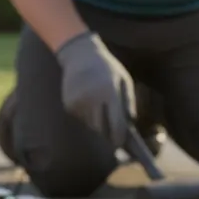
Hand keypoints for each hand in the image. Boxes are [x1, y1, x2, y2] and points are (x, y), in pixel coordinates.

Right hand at [55, 31, 135, 148]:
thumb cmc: (107, 68)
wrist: (79, 54)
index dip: (119, 137)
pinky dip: (86, 114)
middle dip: (108, 131)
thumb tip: (129, 126)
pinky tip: (87, 100)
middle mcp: (93, 98)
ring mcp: (79, 102)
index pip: (116, 123)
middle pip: (102, 128)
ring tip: (98, 104)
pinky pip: (81, 118)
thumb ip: (128, 103)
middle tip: (112, 129)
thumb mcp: (124, 80)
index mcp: (110, 91)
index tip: (120, 143)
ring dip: (97, 120)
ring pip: (91, 124)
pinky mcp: (69, 104)